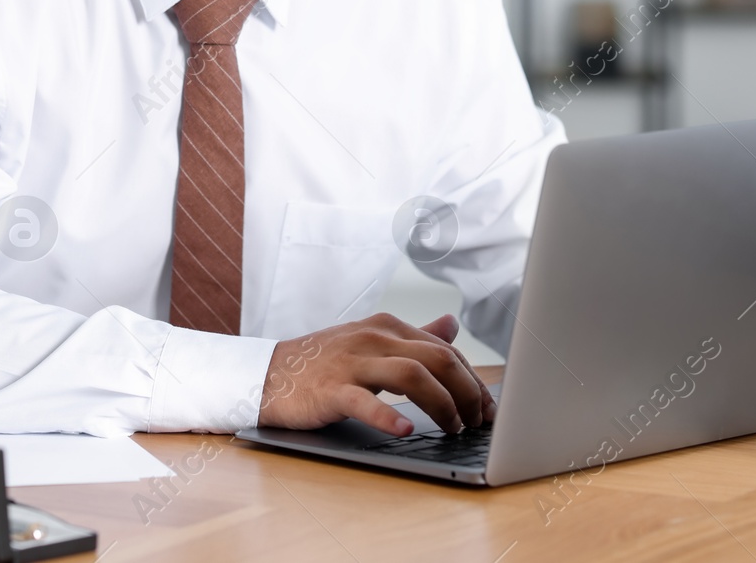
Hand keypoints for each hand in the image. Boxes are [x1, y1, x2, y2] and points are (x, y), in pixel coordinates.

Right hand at [258, 313, 493, 435]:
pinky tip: (406, 430)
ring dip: (442, 404)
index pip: (444, 350)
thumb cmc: (324, 363)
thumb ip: (413, 336)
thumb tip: (452, 324)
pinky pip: (363, 402)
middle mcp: (372, 338)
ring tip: (455, 428)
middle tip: (479, 421)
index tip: (488, 408)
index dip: (473, 379)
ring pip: (410, 375)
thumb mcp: (371, 341)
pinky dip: (388, 417)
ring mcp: (350, 362)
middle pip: (436, 359)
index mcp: (386, 327)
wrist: (267, 374)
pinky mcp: (329, 389)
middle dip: (467, 392)